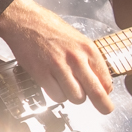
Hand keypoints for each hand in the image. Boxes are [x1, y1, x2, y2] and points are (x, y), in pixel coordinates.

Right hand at [0, 0, 114, 113]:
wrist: (25, 22)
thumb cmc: (50, 29)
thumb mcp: (78, 40)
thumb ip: (88, 59)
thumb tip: (98, 80)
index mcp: (88, 49)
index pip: (106, 79)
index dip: (107, 91)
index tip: (105, 94)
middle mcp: (76, 59)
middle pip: (96, 92)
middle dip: (103, 105)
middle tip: (105, 109)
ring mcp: (58, 67)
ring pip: (76, 98)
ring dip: (73, 97)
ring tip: (67, 87)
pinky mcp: (42, 74)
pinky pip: (56, 96)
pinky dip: (57, 95)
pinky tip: (54, 85)